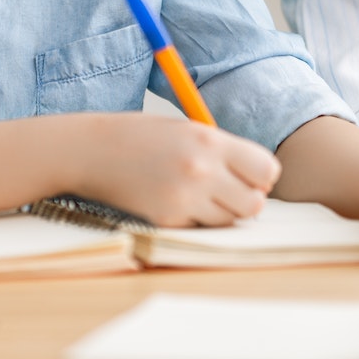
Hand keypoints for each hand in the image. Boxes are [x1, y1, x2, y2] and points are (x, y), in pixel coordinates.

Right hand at [74, 113, 280, 226]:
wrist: (91, 151)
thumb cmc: (142, 136)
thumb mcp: (189, 130)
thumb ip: (224, 152)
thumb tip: (261, 181)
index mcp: (210, 141)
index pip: (266, 170)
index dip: (261, 175)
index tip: (248, 174)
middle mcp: (201, 171)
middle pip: (254, 203)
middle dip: (246, 199)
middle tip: (227, 190)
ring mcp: (183, 200)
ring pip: (229, 221)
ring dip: (220, 212)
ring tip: (196, 193)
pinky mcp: (166, 221)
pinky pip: (199, 228)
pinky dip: (194, 220)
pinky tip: (172, 200)